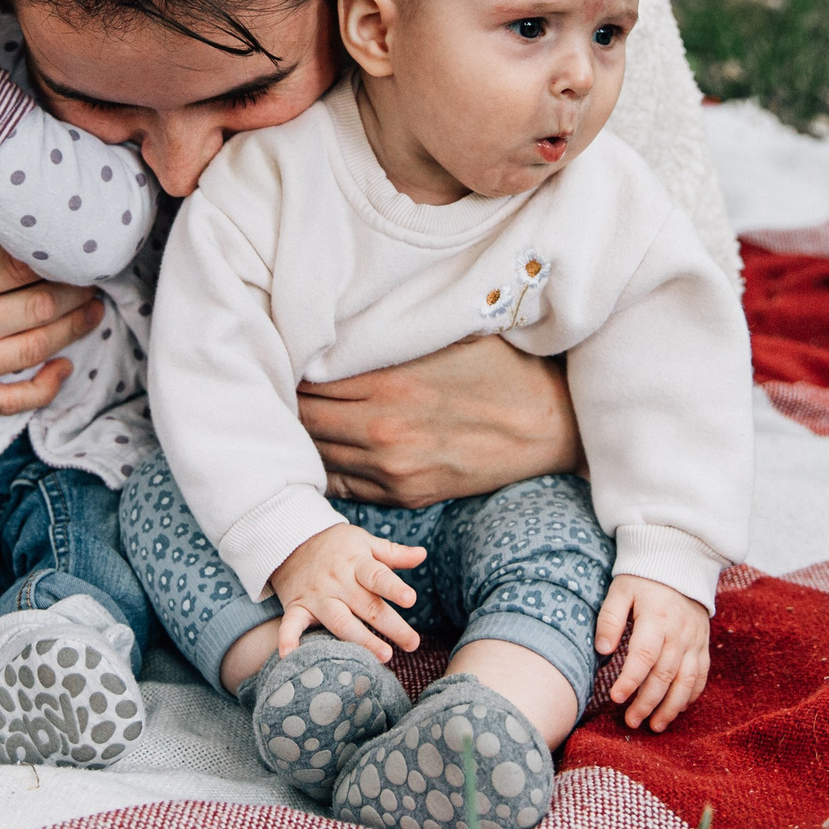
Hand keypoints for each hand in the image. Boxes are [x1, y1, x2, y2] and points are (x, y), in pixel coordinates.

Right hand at [0, 180, 103, 426]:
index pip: (16, 265)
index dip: (51, 252)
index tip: (71, 240)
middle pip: (38, 306)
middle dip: (76, 288)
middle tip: (96, 272)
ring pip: (35, 349)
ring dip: (74, 329)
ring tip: (94, 309)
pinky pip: (11, 402)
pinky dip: (46, 388)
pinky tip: (65, 368)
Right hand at [269, 524, 427, 661]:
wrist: (291, 540)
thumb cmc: (336, 545)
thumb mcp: (364, 542)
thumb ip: (393, 553)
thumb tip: (423, 555)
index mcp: (356, 562)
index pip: (377, 575)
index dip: (393, 587)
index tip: (410, 599)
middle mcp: (337, 581)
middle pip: (366, 605)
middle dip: (390, 625)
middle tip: (412, 643)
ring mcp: (316, 596)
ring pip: (339, 621)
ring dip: (360, 639)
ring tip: (383, 656)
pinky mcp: (297, 607)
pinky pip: (291, 624)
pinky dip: (288, 639)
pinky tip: (290, 656)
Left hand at [299, 336, 580, 506]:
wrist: (548, 426)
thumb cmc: (499, 372)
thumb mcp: (443, 341)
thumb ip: (390, 342)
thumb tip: (342, 332)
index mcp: (390, 386)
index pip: (311, 383)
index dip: (293, 374)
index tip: (287, 364)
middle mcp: (384, 432)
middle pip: (306, 422)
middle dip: (290, 407)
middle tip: (280, 394)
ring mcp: (394, 470)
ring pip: (320, 457)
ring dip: (305, 440)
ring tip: (296, 424)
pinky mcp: (406, 495)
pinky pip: (345, 487)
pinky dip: (329, 469)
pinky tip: (324, 453)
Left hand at [596, 575, 710, 730]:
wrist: (680, 563)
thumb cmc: (643, 578)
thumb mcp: (620, 590)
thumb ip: (610, 618)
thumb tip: (602, 650)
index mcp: (657, 619)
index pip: (644, 656)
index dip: (630, 680)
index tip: (615, 698)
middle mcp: (679, 633)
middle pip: (665, 675)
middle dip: (648, 702)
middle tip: (631, 721)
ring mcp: (694, 641)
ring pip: (686, 681)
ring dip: (671, 707)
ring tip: (655, 726)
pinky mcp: (703, 644)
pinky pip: (701, 675)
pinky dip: (690, 695)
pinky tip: (677, 709)